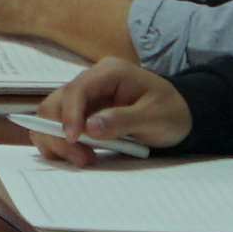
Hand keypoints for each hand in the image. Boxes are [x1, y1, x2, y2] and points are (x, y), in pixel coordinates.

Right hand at [36, 59, 190, 151]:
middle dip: (59, 132)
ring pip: (51, 116)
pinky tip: (79, 154)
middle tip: (81, 158)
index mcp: (109, 72)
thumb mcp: (154, 117)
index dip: (69, 115)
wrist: (181, 116)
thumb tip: (89, 127)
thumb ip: (123, 120)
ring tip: (82, 159)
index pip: (76, 89)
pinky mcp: (82, 113)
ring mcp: (85, 98)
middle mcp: (91, 81)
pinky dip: (61, 143)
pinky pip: (59, 126)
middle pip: (55, 103)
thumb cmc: (171, 112)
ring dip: (57, 140)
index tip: (74, 140)